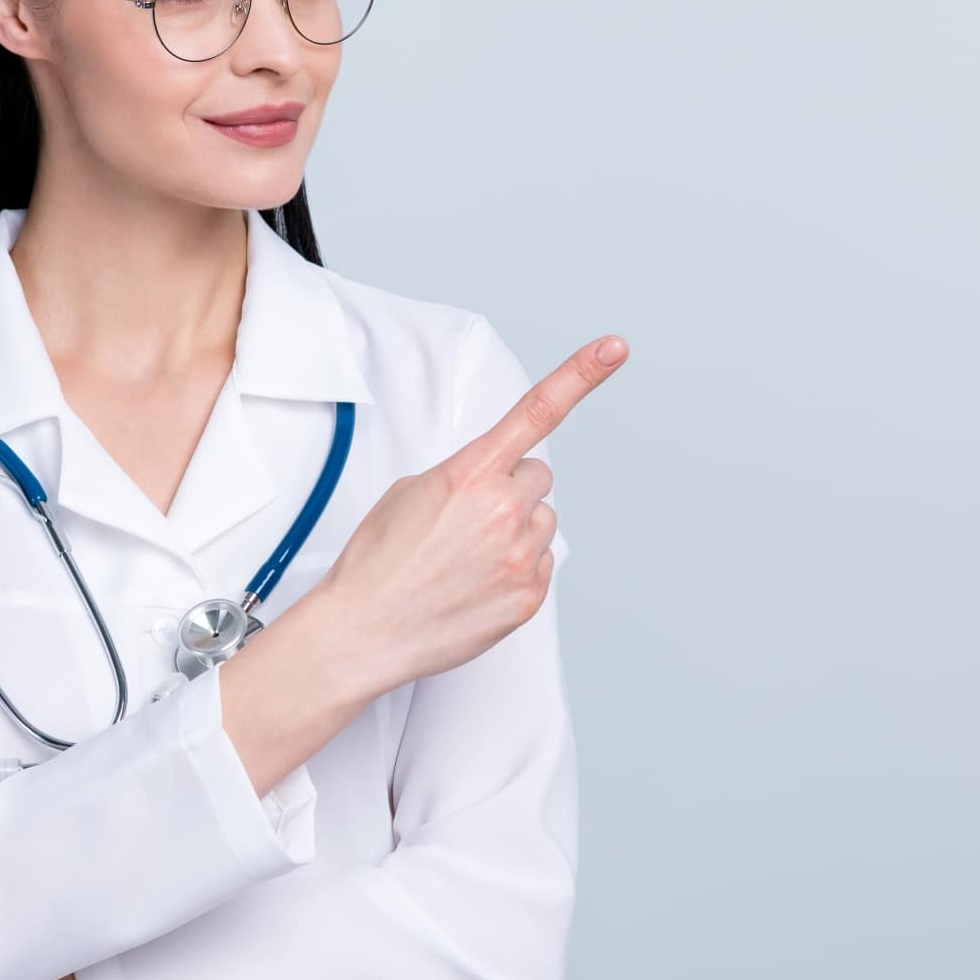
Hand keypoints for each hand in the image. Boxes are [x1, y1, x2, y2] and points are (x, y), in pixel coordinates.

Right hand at [308, 332, 625, 695]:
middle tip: (469, 518)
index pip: (536, 412)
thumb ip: (464, 474)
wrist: (365, 630)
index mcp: (470, 474)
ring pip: (542, 520)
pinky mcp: (529, 595)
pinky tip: (477, 582)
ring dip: (515, 530)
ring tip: (467, 556)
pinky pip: (540, 562)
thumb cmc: (379, 562)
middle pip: (537, 477)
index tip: (614, 348)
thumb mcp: (411, 492)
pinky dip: (516, 568)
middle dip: (511, 488)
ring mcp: (520, 555)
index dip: (581, 375)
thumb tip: (493, 483)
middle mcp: (503, 510)